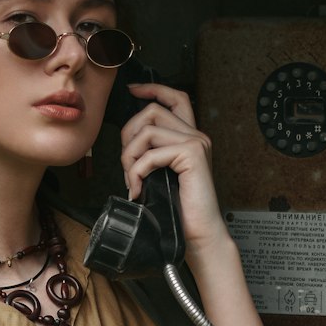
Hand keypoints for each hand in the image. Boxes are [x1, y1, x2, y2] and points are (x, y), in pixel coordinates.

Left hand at [121, 82, 228, 254]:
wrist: (199, 236)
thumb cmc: (180, 212)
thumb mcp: (162, 176)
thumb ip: (152, 154)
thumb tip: (128, 141)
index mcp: (191, 138)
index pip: (175, 98)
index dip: (153, 89)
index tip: (133, 90)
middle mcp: (196, 136)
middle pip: (151, 111)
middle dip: (128, 135)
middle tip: (126, 166)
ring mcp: (196, 143)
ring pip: (147, 130)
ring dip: (129, 156)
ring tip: (131, 180)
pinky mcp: (191, 155)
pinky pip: (150, 154)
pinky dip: (136, 172)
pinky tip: (137, 189)